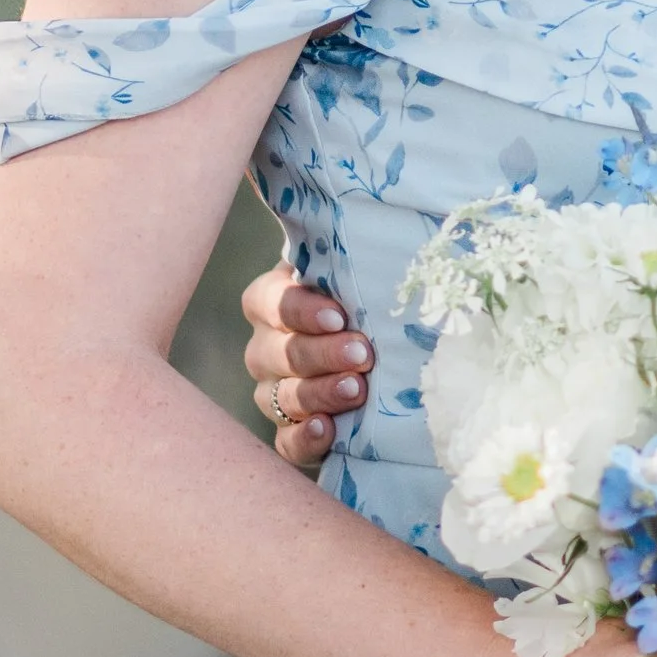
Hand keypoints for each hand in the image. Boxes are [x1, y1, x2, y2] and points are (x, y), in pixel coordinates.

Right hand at [244, 261, 372, 467]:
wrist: (390, 354)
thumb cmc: (371, 302)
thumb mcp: (362, 272)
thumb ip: (356, 255)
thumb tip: (368, 215)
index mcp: (273, 302)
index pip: (269, 302)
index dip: (300, 310)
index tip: (339, 315)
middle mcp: (265, 348)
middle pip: (279, 353)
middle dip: (321, 353)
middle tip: (362, 353)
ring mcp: (274, 393)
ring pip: (281, 397)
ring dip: (318, 393)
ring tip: (357, 389)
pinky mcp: (291, 432)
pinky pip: (286, 442)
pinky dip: (304, 438)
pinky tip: (327, 430)